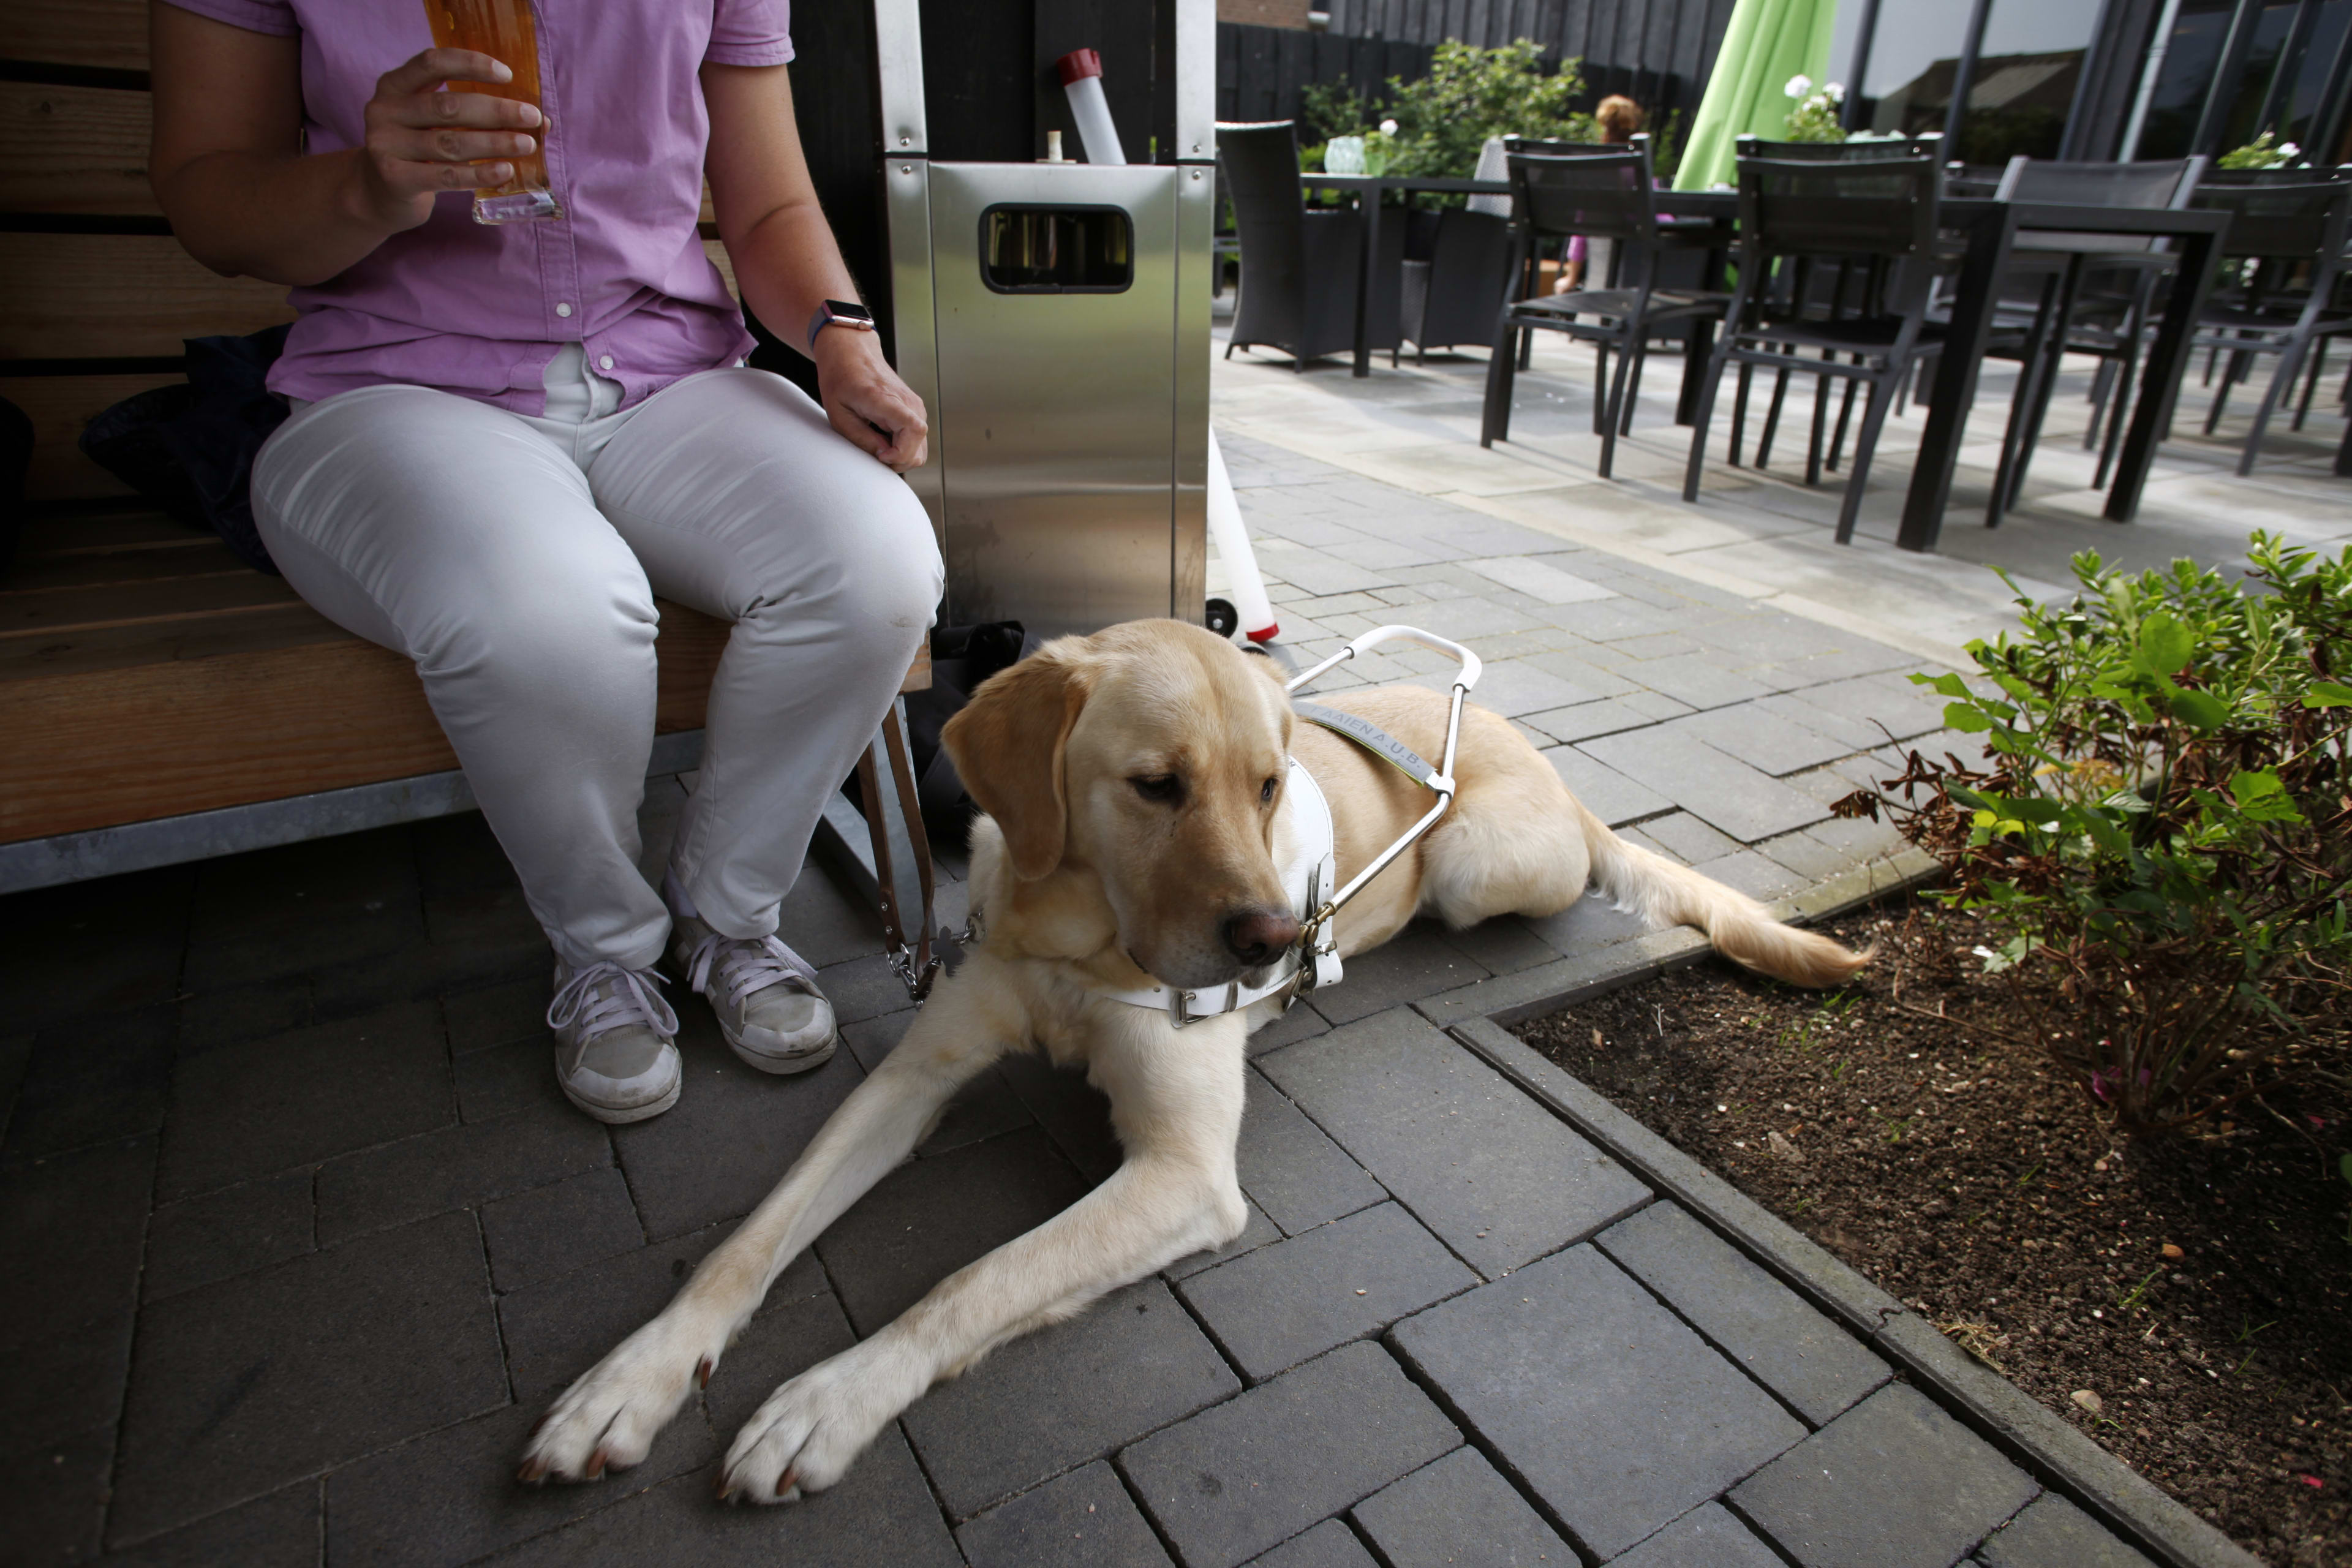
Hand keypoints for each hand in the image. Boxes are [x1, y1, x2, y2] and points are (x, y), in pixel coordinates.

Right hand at [352, 48, 541, 231]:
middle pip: (447, 106)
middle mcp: (385, 110)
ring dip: (494, 143)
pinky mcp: (394, 178)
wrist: (378, 192)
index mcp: (394, 85)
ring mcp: (385, 144)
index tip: (506, 75)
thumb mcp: (434, 123)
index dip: (471, 64)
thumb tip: (540, 120)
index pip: (432, 63)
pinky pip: (446, 175)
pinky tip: (505, 171)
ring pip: (450, 143)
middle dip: (495, 111)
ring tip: (526, 145)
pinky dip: (479, 174)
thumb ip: (473, 114)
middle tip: (531, 117)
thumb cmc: (418, 150)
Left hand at [813, 328, 928, 470]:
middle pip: (919, 446)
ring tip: (878, 447)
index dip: (901, 452)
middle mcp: (907, 401)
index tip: (880, 456)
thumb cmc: (840, 379)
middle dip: (899, 461)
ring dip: (901, 455)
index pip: (914, 430)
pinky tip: (884, 439)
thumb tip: (883, 456)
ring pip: (921, 446)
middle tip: (875, 456)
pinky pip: (917, 438)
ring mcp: (914, 404)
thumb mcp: (839, 414)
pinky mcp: (915, 409)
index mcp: (885, 399)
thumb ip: (862, 438)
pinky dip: (903, 446)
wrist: (851, 352)